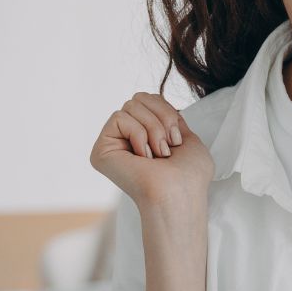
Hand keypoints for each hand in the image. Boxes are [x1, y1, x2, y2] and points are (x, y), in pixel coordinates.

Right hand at [89, 92, 213, 209]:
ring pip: (130, 105)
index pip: (150, 99)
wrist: (180, 193)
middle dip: (162, 117)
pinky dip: (138, 134)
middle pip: (139, 97)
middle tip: (168, 146)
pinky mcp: (101, 150)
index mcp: (146, 137)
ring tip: (158, 155)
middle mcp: (126, 140)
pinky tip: (142, 158)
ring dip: (153, 128)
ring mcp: (113, 145)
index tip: (178, 139)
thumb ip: (169, 117)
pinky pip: (119, 117)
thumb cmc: (190, 175)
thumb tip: (154, 100)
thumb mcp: (188, 137)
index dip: (167, 111)